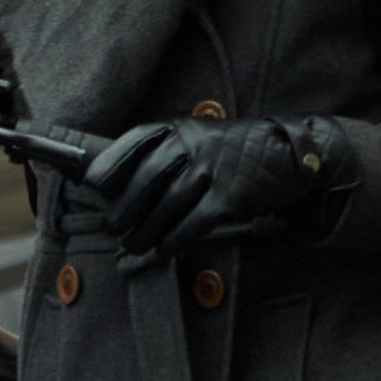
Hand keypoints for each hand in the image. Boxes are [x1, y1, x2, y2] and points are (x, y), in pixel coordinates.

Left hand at [83, 117, 339, 265]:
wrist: (287, 154)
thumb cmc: (232, 150)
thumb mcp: (197, 136)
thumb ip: (164, 151)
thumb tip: (120, 186)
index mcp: (178, 128)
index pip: (134, 142)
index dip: (110, 165)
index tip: (93, 186)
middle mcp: (191, 145)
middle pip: (144, 180)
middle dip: (123, 209)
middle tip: (113, 228)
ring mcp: (209, 171)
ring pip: (164, 207)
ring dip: (144, 233)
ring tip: (132, 246)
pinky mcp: (228, 198)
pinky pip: (190, 225)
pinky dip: (172, 242)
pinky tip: (161, 252)